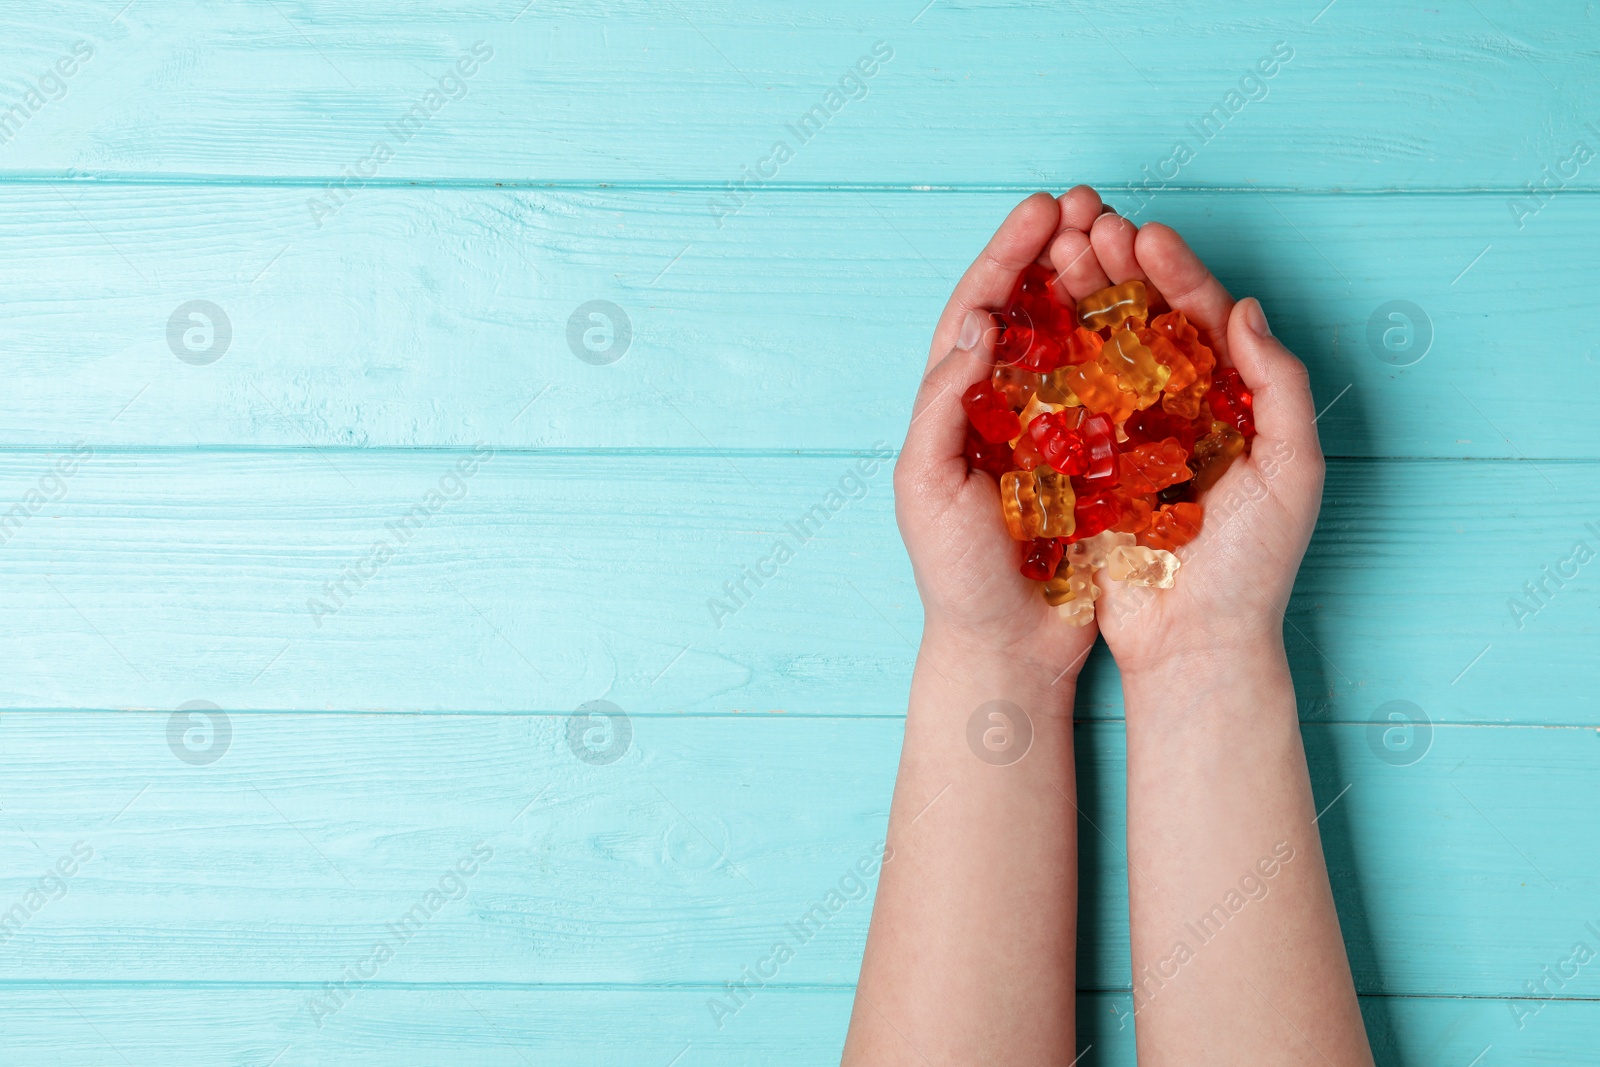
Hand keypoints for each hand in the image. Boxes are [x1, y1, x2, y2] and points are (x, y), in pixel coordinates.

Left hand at [893, 189, 1106, 680]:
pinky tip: (1160, 314)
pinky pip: (1117, 389)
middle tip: (1094, 205)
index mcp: (954, 404)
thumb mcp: (926, 487)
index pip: (979, 309)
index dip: (1008, 255)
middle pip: (1030, 309)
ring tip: (1129, 239)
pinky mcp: (1094, 459)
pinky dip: (1135, 347)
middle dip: (1059, 253)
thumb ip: (941, 405)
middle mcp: (1003, 406)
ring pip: (1076, 339)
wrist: (1006, 645)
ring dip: (1100, 286)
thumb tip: (977, 323)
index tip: (1045, 209)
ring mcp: (1051, 430)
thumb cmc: (955, 573)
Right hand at [1045, 194, 1325, 675]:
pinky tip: (1024, 324)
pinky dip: (1046, 360)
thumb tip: (1246, 309)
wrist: (1193, 647)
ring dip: (1076, 299)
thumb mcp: (1292, 472)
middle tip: (1083, 225)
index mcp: (1231, 400)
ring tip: (1051, 256)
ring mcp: (1127, 435)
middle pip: (1144, 319)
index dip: (1173, 271)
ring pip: (1099, 349)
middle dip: (1114, 268)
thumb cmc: (1253, 567)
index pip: (1202, 316)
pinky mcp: (1086, 468)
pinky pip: (1064, 403)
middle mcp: (1178, 407)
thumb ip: (1281, 387)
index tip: (1141, 234)